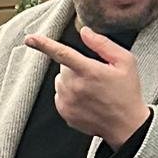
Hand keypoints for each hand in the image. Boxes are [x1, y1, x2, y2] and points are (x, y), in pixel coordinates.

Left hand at [24, 27, 150, 148]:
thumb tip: (85, 32)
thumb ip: (103, 44)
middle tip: (94, 76)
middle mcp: (75, 87)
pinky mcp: (65, 113)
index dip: (44, 44)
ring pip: (61, 81)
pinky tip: (86, 100)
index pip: (62, 53)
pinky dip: (69, 94)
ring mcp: (68, 102)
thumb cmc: (128, 92)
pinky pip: (60, 95)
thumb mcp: (125, 62)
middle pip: (64, 67)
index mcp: (90, 71)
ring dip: (71, 81)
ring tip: (91, 89)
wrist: (127, 125)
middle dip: (75, 67)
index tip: (30, 38)